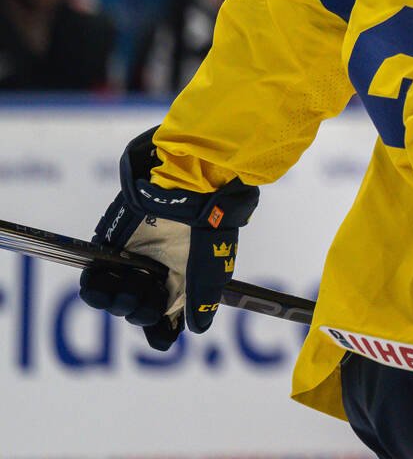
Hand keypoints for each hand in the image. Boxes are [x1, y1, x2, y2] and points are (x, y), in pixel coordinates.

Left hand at [78, 127, 258, 349]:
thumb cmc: (208, 224)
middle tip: (142, 296)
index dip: (161, 330)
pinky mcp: (112, 246)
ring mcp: (134, 259)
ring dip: (114, 302)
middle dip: (137, 310)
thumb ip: (203, 299)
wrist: (189, 183)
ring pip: (114, 297)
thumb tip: (197, 330)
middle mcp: (158, 271)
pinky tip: (97, 284)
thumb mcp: (211, 266)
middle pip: (138, 309)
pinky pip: (95, 276)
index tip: (159, 338)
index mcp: (184, 278)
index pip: (167, 315)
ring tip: (120, 292)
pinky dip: (93, 286)